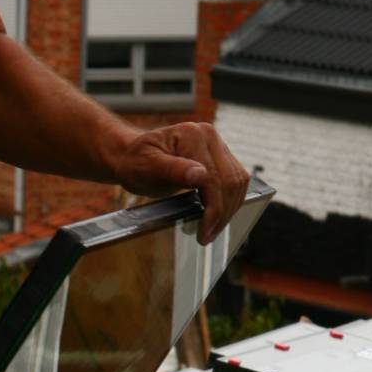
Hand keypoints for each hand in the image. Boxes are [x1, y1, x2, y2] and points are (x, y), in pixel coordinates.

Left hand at [110, 120, 249, 245]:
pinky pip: (235, 180)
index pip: (214, 178)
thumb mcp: (146, 167)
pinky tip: (216, 216)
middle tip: (207, 236)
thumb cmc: (135, 162)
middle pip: (231, 180)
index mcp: (192, 135)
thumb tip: (199, 174)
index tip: (204, 233)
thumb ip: (172, 170)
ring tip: (211, 230)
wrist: (133, 157)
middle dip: (222, 213)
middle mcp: (209, 136)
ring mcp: (217, 145)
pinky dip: (229, 201)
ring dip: (229, 209)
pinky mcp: (220, 156)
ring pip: (238, 181)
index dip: (213, 210)